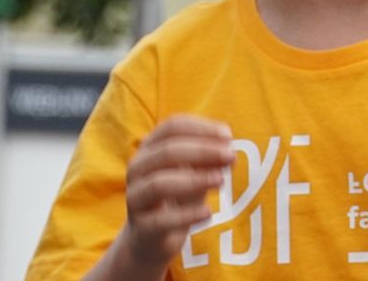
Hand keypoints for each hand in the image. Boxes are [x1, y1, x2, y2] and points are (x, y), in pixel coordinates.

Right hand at [121, 115, 232, 266]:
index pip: (171, 127)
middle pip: (166, 151)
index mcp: (150, 148)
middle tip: (231, 156)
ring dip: (194, 180)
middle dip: (202, 151)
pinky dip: (186, 215)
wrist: (152, 239)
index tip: (228, 136)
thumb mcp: (197, 172)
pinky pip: (160, 220)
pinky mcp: (141, 228)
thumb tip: (230, 150)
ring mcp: (135, 199)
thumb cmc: (178, 196)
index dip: (201, 128)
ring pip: (158, 184)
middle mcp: (138, 170)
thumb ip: (210, 159)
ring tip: (222, 181)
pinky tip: (207, 212)